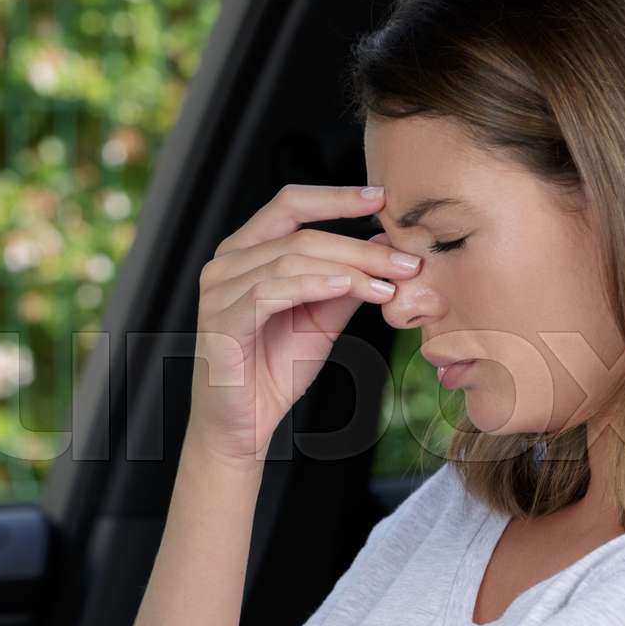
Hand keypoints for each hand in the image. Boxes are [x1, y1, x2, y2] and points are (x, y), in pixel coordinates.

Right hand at [187, 184, 419, 463]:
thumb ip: (345, 283)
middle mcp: (226, 263)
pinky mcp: (221, 320)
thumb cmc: (274, 371)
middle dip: (359, 245)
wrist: (243, 427)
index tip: (383, 198)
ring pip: (290, 259)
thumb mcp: (321, 320)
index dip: (336, 198)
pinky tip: (346, 288)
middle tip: (406, 260)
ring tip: (388, 283)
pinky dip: (312, 285)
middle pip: (299, 233)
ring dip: (347, 268)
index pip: (290, 205)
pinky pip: (270, 292)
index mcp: (245, 252)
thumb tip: (385, 245)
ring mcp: (218, 290)